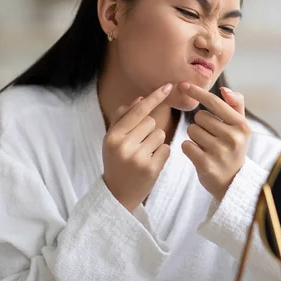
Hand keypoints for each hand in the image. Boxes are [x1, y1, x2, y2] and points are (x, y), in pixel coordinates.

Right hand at [102, 83, 172, 211]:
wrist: (118, 194)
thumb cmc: (116, 161)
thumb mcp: (112, 139)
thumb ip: (123, 117)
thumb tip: (140, 98)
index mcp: (113, 136)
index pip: (138, 111)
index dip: (154, 97)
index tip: (168, 86)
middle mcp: (124, 146)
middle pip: (151, 122)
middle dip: (148, 130)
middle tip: (137, 146)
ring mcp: (138, 158)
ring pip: (160, 134)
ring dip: (155, 142)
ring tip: (143, 155)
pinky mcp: (152, 169)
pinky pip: (166, 148)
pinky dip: (161, 154)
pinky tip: (150, 163)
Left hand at [179, 82, 249, 200]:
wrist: (233, 181)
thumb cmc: (233, 147)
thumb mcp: (240, 127)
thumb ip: (235, 105)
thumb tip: (225, 90)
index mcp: (242, 125)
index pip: (215, 103)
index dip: (197, 92)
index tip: (183, 85)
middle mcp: (233, 138)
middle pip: (200, 117)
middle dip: (201, 124)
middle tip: (211, 136)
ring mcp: (219, 152)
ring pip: (191, 130)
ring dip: (195, 137)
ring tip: (207, 146)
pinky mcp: (206, 165)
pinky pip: (186, 145)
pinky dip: (189, 148)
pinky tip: (200, 155)